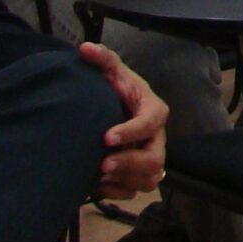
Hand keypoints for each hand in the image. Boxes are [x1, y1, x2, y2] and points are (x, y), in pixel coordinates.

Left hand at [78, 41, 167, 196]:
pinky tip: (98, 185)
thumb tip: (85, 49)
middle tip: (102, 163)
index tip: (106, 136)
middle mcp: (157, 138)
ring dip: (124, 180)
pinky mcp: (138, 175)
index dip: (132, 131)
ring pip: (149, 179)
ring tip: (98, 175)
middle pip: (155, 159)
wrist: (113, 109)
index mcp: (154, 110)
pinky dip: (117, 192)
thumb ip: (103, 59)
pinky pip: (134, 192)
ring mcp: (149, 158)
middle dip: (129, 163)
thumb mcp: (112, 72)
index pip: (152, 122)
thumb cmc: (116, 91)